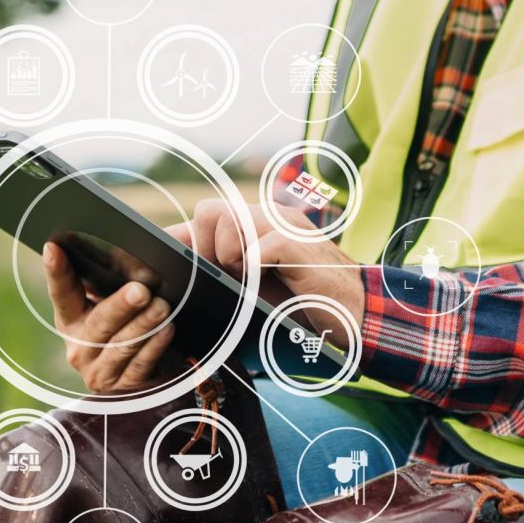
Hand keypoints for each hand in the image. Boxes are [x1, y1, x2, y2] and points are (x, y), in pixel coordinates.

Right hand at [44, 242, 177, 392]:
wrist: (151, 367)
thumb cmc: (132, 321)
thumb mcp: (117, 300)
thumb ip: (113, 279)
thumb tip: (127, 252)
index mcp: (71, 319)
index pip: (62, 293)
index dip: (57, 271)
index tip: (54, 247)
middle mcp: (79, 347)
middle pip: (99, 323)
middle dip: (120, 305)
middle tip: (140, 290)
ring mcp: (99, 371)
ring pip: (122, 345)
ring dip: (144, 324)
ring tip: (162, 307)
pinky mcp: (123, 389)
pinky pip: (140, 365)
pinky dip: (155, 346)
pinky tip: (167, 330)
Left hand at [167, 200, 364, 348]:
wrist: (355, 312)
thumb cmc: (301, 300)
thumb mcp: (254, 283)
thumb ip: (224, 268)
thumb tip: (180, 266)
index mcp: (256, 223)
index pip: (205, 214)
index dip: (182, 238)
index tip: (169, 264)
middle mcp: (269, 216)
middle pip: (209, 210)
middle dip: (206, 248)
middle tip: (226, 276)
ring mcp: (285, 226)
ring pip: (230, 219)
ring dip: (229, 257)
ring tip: (248, 280)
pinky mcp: (300, 245)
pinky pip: (262, 244)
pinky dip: (253, 264)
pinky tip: (261, 280)